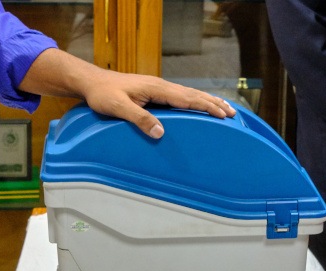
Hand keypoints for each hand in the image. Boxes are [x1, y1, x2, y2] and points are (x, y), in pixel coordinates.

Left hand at [79, 69, 234, 138]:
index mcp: (156, 89)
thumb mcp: (118, 108)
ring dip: (208, 101)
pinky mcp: (155, 92)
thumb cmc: (103, 94)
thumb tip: (161, 132)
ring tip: (225, 109)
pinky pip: (181, 97)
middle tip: (233, 114)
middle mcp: (161, 86)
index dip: (206, 106)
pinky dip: (196, 101)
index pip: (187, 98)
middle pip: (194, 95)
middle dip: (214, 104)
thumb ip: (139, 119)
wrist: (92, 82)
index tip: (222, 115)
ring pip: (190, 94)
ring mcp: (159, 88)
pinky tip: (200, 106)